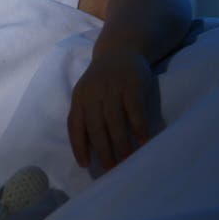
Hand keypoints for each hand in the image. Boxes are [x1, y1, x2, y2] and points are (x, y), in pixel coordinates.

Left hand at [67, 50, 156, 170]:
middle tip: (111, 170)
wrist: (120, 50)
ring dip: (121, 144)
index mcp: (79, 98)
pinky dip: (139, 129)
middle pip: (95, 127)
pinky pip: (135, 112)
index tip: (84, 165)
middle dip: (103, 151)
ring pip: (115, 122)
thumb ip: (85, 115)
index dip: (78, 146)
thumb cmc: (101, 80)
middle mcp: (93, 94)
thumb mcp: (86, 93)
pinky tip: (143, 143)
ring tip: (127, 161)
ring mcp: (112, 90)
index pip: (75, 125)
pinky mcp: (132, 86)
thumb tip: (86, 148)